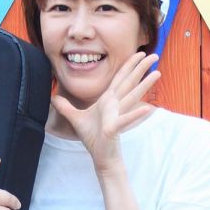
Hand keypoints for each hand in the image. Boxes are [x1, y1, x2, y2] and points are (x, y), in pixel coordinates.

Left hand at [52, 52, 159, 174]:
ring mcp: (117, 116)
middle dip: (141, 68)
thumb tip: (53, 97)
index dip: (128, 65)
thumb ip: (65, 107)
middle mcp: (115, 105)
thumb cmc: (93, 138)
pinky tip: (147, 108)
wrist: (100, 156)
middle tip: (154, 55)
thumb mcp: (75, 118)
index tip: (138, 52)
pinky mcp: (114, 128)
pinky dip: (136, 114)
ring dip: (144, 85)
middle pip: (129, 82)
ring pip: (132, 96)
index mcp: (108, 101)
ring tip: (157, 73)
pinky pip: (125, 120)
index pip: (119, 78)